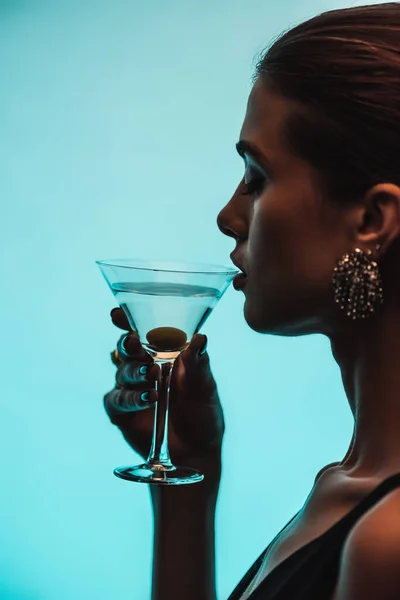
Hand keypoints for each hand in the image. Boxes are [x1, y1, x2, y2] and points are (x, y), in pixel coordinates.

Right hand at [104, 308, 224, 485]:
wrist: (197, 451)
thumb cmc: (203, 412)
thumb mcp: (205, 387)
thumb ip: (198, 364)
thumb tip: (200, 338)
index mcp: (162, 354)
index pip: (140, 332)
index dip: (126, 321)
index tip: (118, 314)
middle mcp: (143, 368)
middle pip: (125, 349)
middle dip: (127, 344)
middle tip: (134, 343)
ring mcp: (130, 389)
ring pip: (121, 372)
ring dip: (134, 371)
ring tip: (152, 376)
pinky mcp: (122, 412)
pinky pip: (116, 400)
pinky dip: (130, 398)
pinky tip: (147, 399)